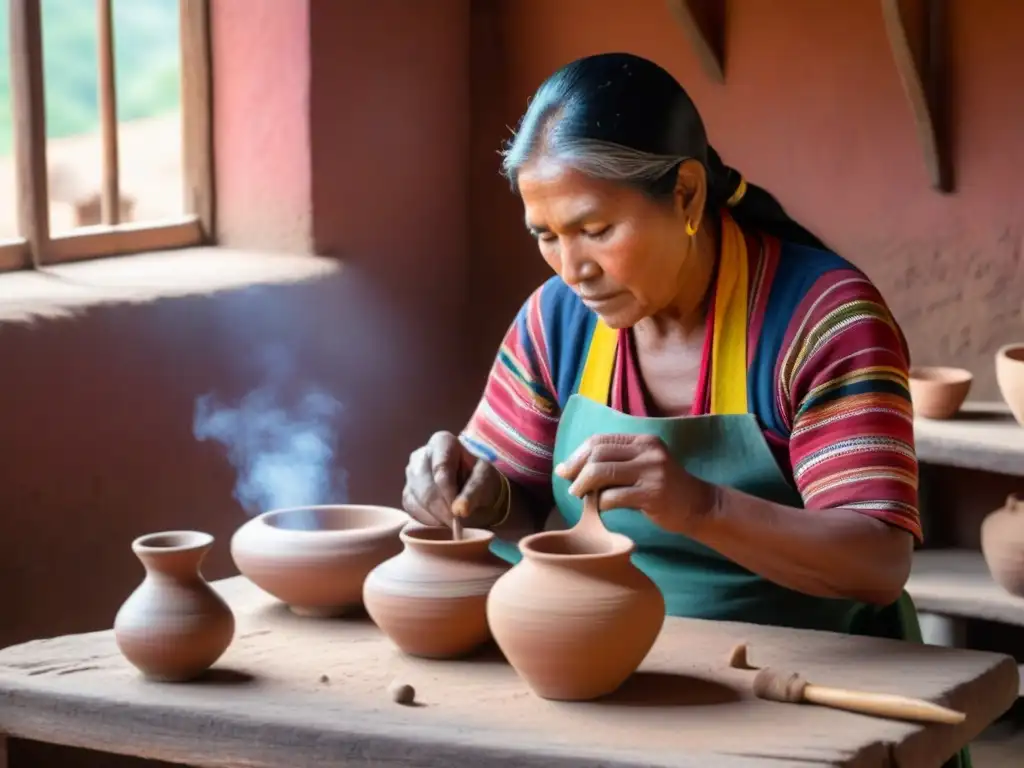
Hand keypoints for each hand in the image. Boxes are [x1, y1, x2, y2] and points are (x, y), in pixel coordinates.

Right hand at [402, 431, 502, 526]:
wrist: (475, 491)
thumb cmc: (482, 480)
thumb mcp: (485, 481)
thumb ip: (474, 493)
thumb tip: (459, 510)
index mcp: (442, 442)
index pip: (440, 468)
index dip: (449, 492)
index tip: (460, 511)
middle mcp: (421, 455)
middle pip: (425, 486)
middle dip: (442, 509)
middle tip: (458, 524)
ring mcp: (411, 474)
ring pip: (416, 499)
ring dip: (436, 516)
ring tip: (454, 521)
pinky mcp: (407, 492)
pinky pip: (412, 509)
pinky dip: (428, 520)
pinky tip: (443, 521)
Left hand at [554, 434, 716, 533]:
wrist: (699, 505)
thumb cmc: (664, 487)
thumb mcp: (643, 465)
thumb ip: (615, 462)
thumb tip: (570, 468)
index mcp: (643, 441)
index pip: (600, 440)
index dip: (577, 454)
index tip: (565, 469)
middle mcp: (648, 451)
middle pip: (598, 454)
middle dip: (576, 470)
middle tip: (570, 486)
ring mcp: (652, 472)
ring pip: (602, 472)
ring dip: (584, 486)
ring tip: (580, 496)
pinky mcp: (653, 494)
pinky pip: (613, 497)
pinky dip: (600, 503)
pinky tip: (600, 508)